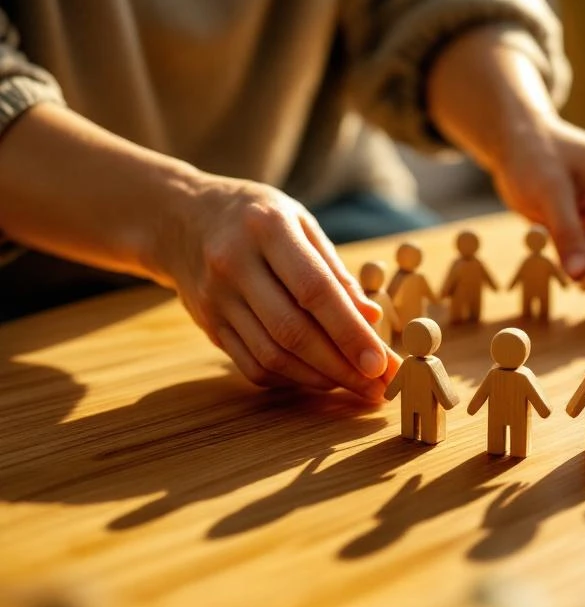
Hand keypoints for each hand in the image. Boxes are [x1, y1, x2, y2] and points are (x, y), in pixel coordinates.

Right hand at [156, 175, 400, 398]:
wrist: (181, 218)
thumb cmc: (257, 218)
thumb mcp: (300, 223)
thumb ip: (335, 271)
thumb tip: (371, 318)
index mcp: (267, 229)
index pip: (314, 290)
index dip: (349, 332)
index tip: (381, 363)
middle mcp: (234, 264)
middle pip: (293, 331)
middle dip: (342, 367)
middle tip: (378, 389)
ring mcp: (215, 298)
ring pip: (272, 355)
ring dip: (320, 379)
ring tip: (355, 387)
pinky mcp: (208, 324)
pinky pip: (252, 364)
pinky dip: (290, 379)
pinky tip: (318, 378)